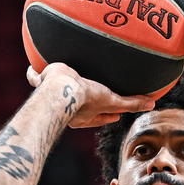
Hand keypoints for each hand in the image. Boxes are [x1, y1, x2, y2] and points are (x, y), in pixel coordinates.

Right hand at [27, 63, 154, 127]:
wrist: (61, 90)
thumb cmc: (86, 99)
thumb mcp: (112, 100)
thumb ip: (130, 103)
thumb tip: (151, 104)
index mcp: (86, 114)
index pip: (100, 116)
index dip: (108, 115)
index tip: (115, 114)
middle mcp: (70, 108)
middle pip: (80, 107)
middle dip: (84, 102)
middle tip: (91, 95)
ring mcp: (54, 95)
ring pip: (56, 92)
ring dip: (57, 88)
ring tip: (58, 79)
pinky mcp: (43, 82)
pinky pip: (36, 78)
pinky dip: (33, 74)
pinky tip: (31, 68)